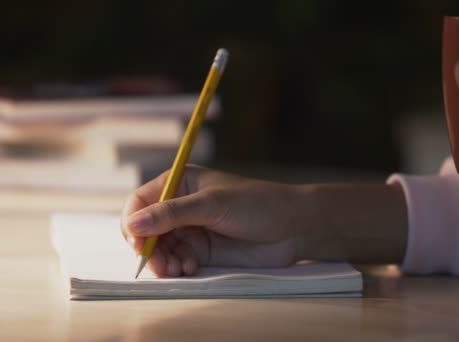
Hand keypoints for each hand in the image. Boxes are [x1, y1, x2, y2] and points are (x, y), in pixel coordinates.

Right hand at [121, 166, 406, 276]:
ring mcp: (191, 229)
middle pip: (146, 229)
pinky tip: (190, 268)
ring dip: (163, 261)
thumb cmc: (257, 204)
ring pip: (160, 248)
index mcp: (181, 183)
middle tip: (160, 265)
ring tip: (178, 269)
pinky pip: (177, 261)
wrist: (293, 227)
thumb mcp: (212, 205)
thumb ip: (172, 214)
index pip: (141, 201)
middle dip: (148, 248)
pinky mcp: (203, 250)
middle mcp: (181, 206)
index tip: (137, 242)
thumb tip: (133, 223)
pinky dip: (177, 267)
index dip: (134, 222)